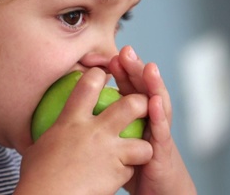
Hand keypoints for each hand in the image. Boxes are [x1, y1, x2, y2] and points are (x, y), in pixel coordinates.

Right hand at [16, 67, 152, 194]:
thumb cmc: (37, 176)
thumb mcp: (40, 147)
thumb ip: (53, 134)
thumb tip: (49, 132)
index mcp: (71, 120)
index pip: (89, 84)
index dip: (98, 76)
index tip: (102, 77)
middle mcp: (95, 131)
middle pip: (131, 105)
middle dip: (140, 103)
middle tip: (139, 109)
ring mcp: (109, 151)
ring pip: (143, 143)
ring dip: (142, 148)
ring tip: (136, 151)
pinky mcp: (117, 173)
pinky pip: (131, 169)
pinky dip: (127, 172)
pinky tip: (116, 176)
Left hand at [110, 46, 196, 194]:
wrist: (158, 194)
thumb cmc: (134, 170)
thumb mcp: (113, 145)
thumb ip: (99, 129)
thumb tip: (65, 120)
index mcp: (135, 117)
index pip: (127, 88)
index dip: (119, 71)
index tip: (105, 56)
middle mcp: (150, 120)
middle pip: (143, 89)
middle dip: (136, 68)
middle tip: (126, 50)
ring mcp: (159, 133)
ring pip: (158, 103)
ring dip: (153, 84)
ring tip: (148, 67)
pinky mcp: (164, 150)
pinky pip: (161, 131)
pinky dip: (159, 115)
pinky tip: (154, 102)